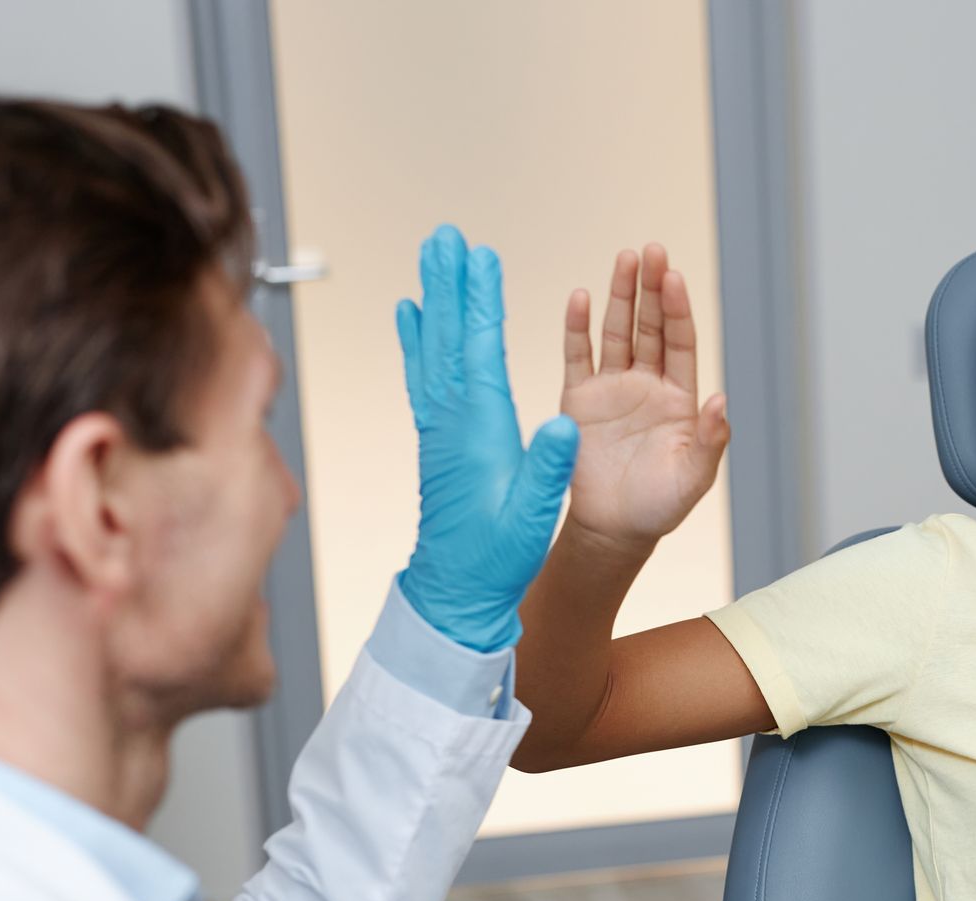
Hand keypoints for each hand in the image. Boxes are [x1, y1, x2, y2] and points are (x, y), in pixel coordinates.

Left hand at [396, 225, 577, 651]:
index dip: (481, 301)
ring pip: (432, 347)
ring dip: (433, 297)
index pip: (479, 351)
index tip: (481, 256)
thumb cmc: (496, 558)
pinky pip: (422, 375)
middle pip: (449, 335)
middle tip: (445, 235)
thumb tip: (565, 423)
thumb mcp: (531, 517)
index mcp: (479, 431)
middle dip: (450, 281)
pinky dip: (415, 339)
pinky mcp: (434, 437)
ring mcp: (438, 426)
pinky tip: (410, 314)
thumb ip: (548, 469)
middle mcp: (451, 420)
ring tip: (431, 257)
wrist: (455, 591)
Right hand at [559, 243, 728, 551]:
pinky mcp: (579, 400)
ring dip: (619, 296)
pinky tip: (581, 298)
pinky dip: (578, 328)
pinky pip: (578, 356)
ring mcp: (612, 389)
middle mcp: (647, 385)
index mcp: (679, 399)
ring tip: (624, 259)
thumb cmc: (659, 507)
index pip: (680, 343)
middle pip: (650, 326)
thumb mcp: (694, 478)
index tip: (673, 278)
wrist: (613, 530)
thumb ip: (711, 440)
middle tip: (651, 251)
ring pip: (616, 332)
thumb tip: (721, 401)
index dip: (677, 310)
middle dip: (650, 289)